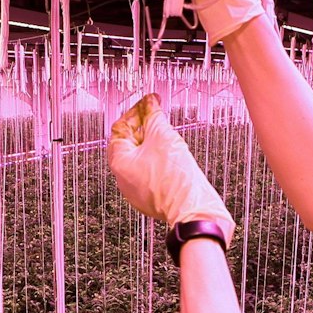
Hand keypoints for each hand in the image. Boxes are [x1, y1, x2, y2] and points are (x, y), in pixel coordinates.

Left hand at [108, 95, 235, 242]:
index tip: (150, 103)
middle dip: (144, 127)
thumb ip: (154, 116)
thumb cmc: (176, 180)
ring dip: (152, 143)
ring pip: (140, 159)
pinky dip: (158, 160)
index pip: (120, 128)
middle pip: (129, 143)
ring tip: (167, 134)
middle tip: (157, 115)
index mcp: (119, 163)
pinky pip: (150, 173)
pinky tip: (171, 154)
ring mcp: (136, 190)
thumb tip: (151, 103)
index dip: (136, 112)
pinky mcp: (150, 197)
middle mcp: (123, 178)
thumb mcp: (164, 136)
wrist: (193, 209)